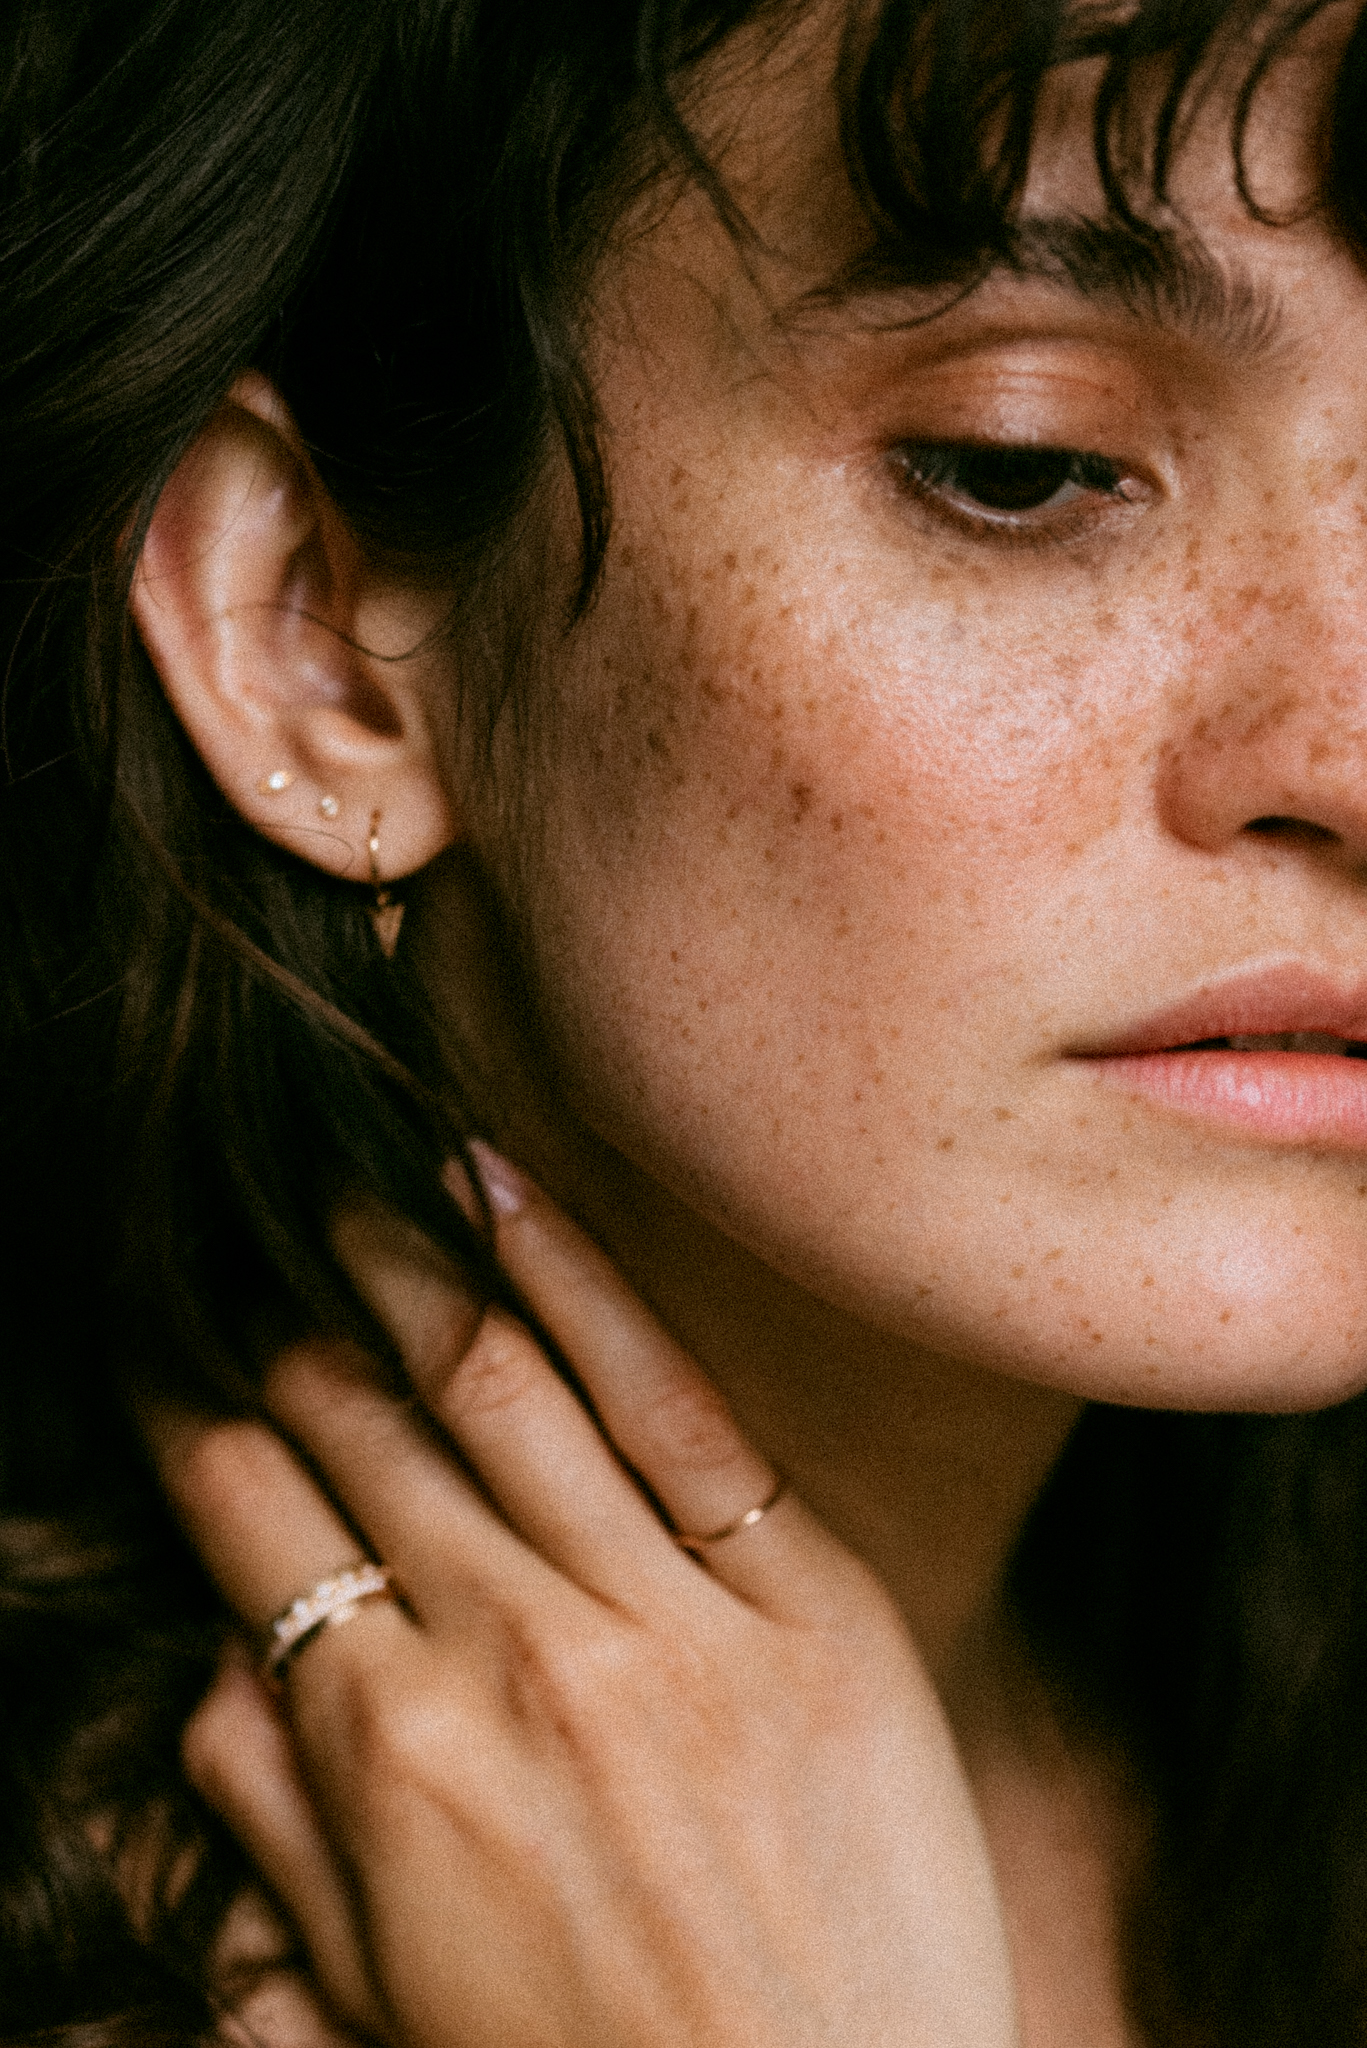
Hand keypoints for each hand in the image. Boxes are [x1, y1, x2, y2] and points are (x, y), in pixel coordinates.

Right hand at [150, 1150, 1017, 2047]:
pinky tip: (504, 1189)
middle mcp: (510, 1656)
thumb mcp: (379, 1988)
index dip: (190, 1409)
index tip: (170, 1343)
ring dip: (401, 1264)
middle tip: (255, 1239)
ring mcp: (667, 1619)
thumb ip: (275, 1817)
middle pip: (357, 1425)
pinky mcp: (810, 1602)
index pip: (249, 1512)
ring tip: (357, 1191)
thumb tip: (215, 1662)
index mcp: (388, 1754)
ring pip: (496, 1383)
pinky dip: (579, 1280)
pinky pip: (673, 1403)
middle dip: (286, 1317)